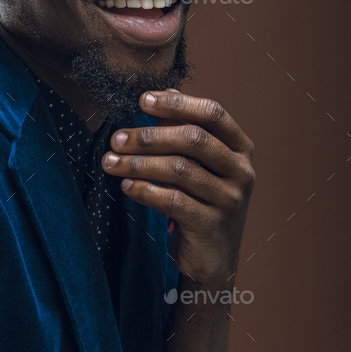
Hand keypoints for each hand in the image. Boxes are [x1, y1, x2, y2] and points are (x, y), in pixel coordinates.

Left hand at [101, 90, 254, 285]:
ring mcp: (230, 200)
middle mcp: (241, 171)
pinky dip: (144, 190)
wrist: (214, 259)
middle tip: (116, 139)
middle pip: (192, 140)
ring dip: (138, 164)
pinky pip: (172, 201)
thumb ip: (184, 127)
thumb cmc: (202, 201)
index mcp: (240, 148)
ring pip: (179, 170)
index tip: (142, 100)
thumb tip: (164, 93)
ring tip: (111, 162)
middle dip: (149, 136)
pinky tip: (126, 186)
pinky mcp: (212, 225)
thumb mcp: (199, 163)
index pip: (213, 114)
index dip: (177, 104)